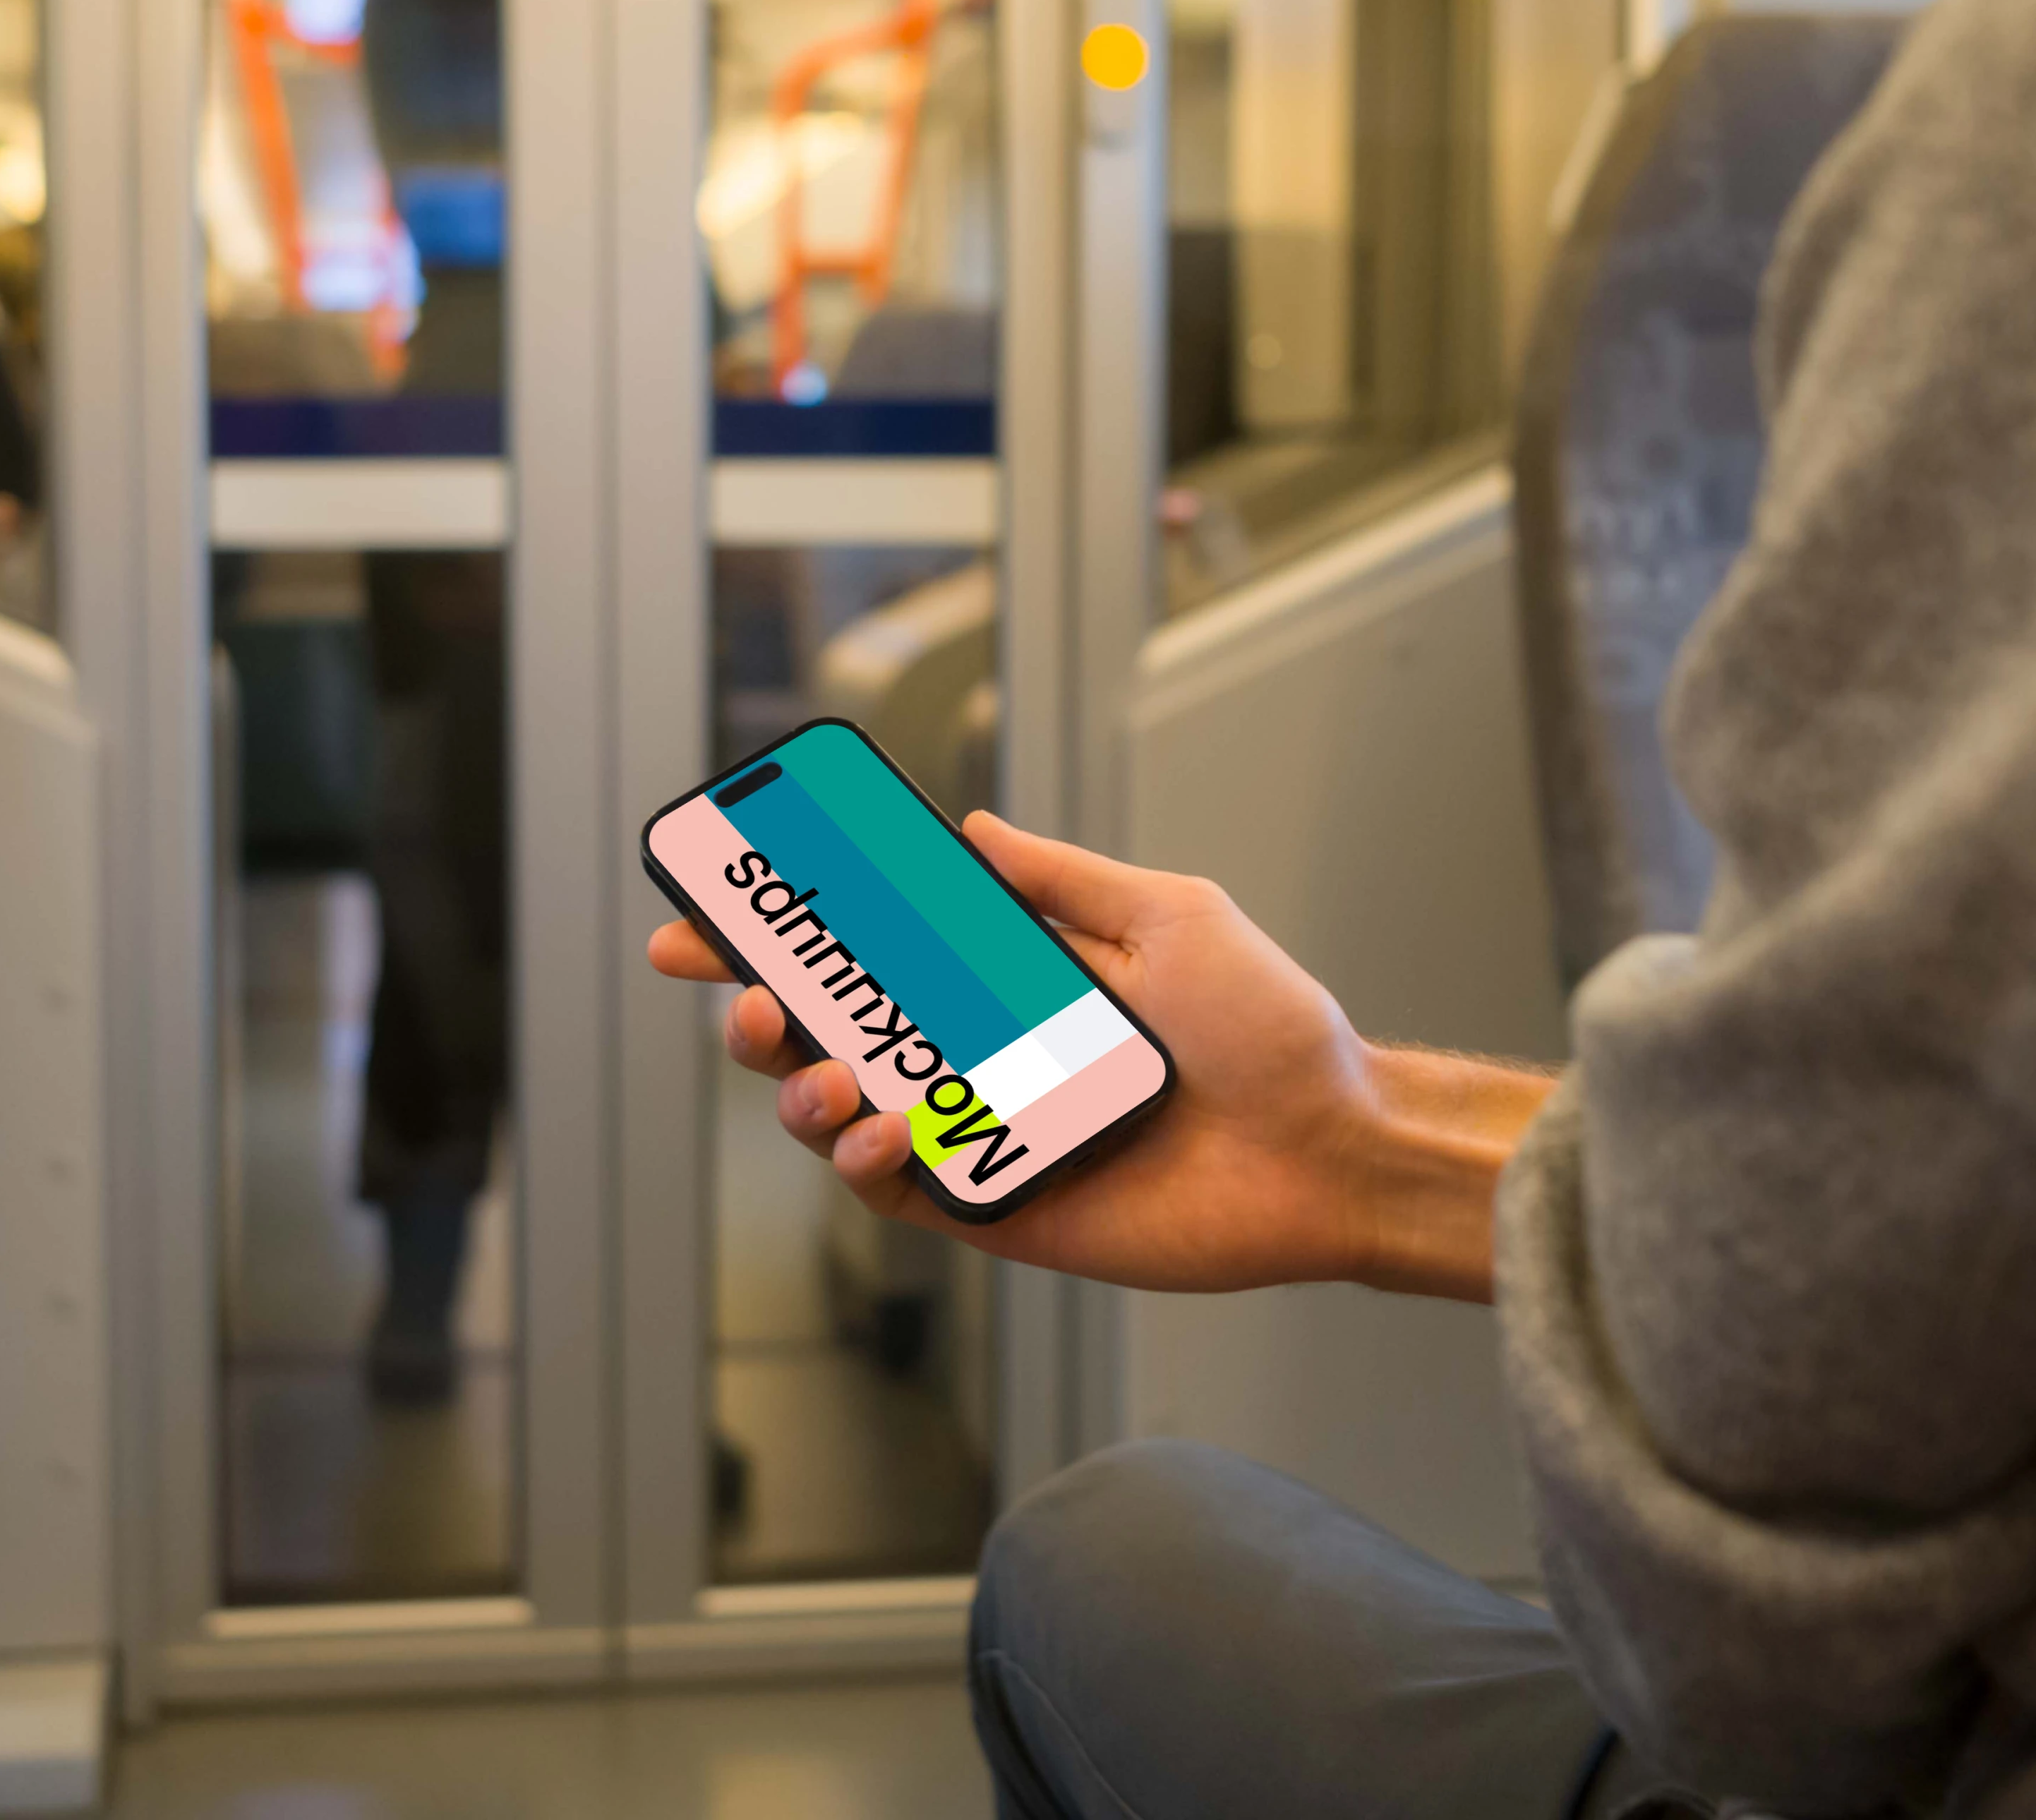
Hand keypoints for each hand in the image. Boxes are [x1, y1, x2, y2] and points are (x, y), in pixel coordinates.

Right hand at [644, 811, 1548, 1298]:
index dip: (780, 935)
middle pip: (827, 1032)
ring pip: (836, 1114)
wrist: (1328, 1146)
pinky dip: (865, 1159)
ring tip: (821, 1079)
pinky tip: (881, 1131)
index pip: (868, 950)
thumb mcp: (1169, 915)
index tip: (707, 917)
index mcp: (1007, 980)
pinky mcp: (996, 1207)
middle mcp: (979, 1054)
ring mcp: (979, 1133)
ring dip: (800, 1092)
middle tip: (747, 1003)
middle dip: (759, 1013)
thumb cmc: (1269, 1030)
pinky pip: (896, 1190)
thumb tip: (968, 828)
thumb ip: (1057, 877)